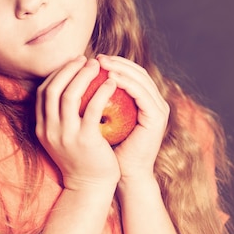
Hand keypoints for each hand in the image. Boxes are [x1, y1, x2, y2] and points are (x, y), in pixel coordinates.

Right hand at [35, 57, 119, 191]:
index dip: (57, 74)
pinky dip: (101, 91)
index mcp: (42, 128)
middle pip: (53, 89)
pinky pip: (93, 108)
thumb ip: (62, 117)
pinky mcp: (85, 139)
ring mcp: (65, 135)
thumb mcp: (64, 137)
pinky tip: (111, 83)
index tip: (73, 65)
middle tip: (86, 60)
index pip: (43, 92)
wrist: (90, 186)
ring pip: (70, 95)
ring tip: (99, 66)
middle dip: (69, 69)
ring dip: (84, 75)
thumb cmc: (82, 159)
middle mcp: (49, 130)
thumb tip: (71, 89)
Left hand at [97, 55, 169, 180]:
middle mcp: (155, 102)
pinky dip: (126, 84)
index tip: (90, 61)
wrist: (124, 176)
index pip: (129, 74)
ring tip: (101, 63)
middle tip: (96, 57)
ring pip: (140, 79)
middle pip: (137, 72)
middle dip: (116, 62)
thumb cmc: (108, 151)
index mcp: (143, 102)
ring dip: (120, 68)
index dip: (112, 64)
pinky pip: (141, 94)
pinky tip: (109, 79)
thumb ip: (96, 103)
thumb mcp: (100, 122)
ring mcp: (159, 109)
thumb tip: (74, 84)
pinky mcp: (157, 118)